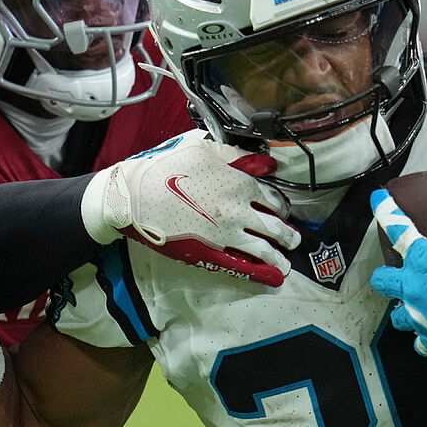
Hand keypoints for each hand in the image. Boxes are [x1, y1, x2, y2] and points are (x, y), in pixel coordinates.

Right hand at [81, 130, 300, 286]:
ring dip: (278, 257)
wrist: (133, 195)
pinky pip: (240, 265)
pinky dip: (258, 273)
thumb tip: (264, 161)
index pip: (274, 197)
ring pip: (263, 249)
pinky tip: (269, 278)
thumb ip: (237, 155)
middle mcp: (239, 211)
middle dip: (288, 234)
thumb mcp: (203, 148)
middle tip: (292, 238)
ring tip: (285, 264)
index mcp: (240, 183)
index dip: (281, 205)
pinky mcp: (209, 253)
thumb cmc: (165, 166)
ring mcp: (225, 235)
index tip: (281, 210)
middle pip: (275, 226)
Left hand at [369, 180, 426, 361]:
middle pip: (382, 280)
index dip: (385, 211)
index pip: (398, 229)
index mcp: (424, 262)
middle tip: (396, 271)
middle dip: (386, 275)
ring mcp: (420, 317)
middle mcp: (415, 289)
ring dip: (404, 307)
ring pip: (397, 314)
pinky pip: (419, 341)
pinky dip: (424, 336)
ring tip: (415, 303)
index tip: (377, 200)